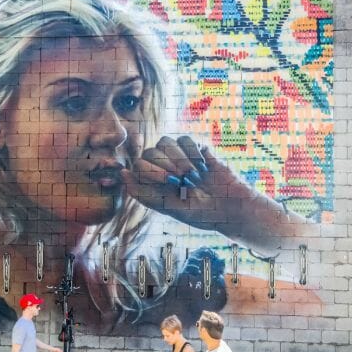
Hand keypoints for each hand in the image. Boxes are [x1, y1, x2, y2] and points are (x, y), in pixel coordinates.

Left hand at [122, 136, 248, 230]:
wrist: (229, 207)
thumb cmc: (198, 212)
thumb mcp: (167, 207)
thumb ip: (142, 193)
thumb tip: (122, 174)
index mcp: (152, 181)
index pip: (139, 164)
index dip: (151, 170)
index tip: (169, 182)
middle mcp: (162, 166)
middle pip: (150, 151)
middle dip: (166, 164)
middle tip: (183, 180)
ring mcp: (179, 155)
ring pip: (166, 141)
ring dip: (179, 158)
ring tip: (194, 176)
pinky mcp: (196, 148)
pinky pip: (185, 139)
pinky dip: (193, 152)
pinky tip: (203, 167)